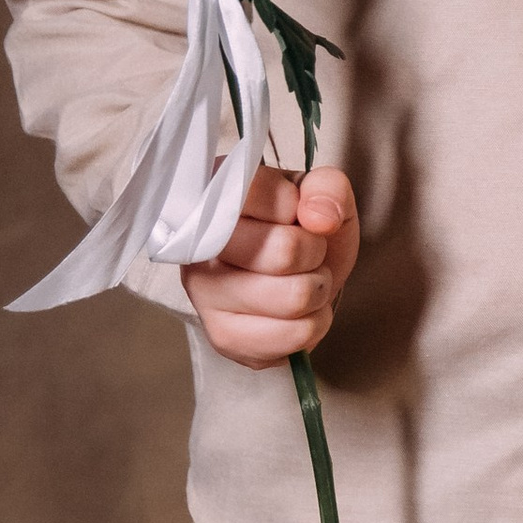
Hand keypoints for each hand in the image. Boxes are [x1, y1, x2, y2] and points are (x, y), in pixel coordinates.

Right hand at [183, 165, 358, 368]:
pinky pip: (295, 334)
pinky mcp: (221, 334)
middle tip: (305, 252)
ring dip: (317, 289)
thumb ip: (327, 188)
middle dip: (314, 253)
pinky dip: (314, 323)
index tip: (294, 214)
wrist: (297, 278)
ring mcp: (202, 290)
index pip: (268, 195)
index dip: (301, 208)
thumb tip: (319, 218)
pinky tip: (296, 311)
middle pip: (285, 251)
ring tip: (301, 279)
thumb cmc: (303, 230)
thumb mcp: (322, 195)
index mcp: (214, 191)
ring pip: (294, 296)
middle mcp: (195, 240)